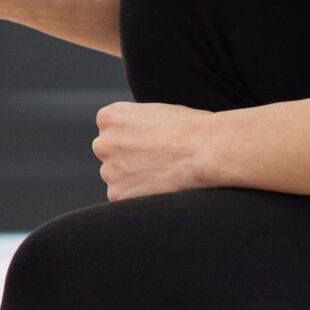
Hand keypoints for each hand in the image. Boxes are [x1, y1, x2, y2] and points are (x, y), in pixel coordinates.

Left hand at [92, 100, 220, 200]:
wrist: (207, 149)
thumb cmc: (192, 128)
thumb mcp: (156, 113)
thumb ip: (136, 125)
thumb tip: (134, 140)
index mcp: (109, 117)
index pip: (112, 130)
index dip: (134, 137)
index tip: (152, 142)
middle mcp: (102, 143)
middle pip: (111, 153)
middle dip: (128, 158)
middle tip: (157, 161)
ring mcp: (108, 170)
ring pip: (117, 176)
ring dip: (134, 178)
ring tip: (163, 173)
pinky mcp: (117, 195)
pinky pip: (125, 197)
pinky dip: (140, 195)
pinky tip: (161, 186)